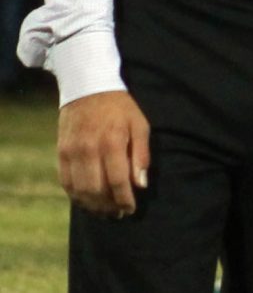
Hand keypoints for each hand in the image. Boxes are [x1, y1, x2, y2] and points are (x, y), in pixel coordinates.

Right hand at [57, 90, 150, 216]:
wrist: (88, 88)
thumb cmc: (120, 108)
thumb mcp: (140, 124)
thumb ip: (141, 155)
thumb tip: (141, 184)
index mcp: (112, 142)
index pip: (118, 181)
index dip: (124, 199)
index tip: (131, 209)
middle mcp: (89, 150)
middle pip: (97, 190)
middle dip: (109, 207)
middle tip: (118, 213)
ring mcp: (72, 152)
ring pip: (79, 191)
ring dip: (92, 206)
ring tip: (105, 211)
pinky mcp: (61, 153)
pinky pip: (66, 183)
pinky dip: (76, 196)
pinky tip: (87, 201)